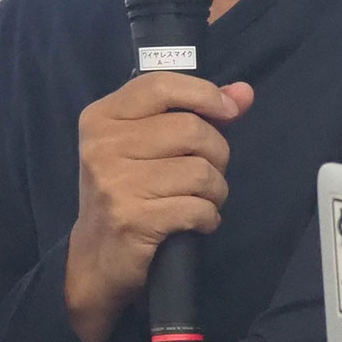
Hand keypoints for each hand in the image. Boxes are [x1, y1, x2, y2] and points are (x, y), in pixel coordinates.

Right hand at [64, 73, 255, 341]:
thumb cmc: (130, 191)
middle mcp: (102, 146)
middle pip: (192, 130)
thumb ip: (197, 112)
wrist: (97, 256)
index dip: (205, 94)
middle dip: (216, 155)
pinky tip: (195, 221)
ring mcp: (115, 183)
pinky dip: (208, 217)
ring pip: (201, 172)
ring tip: (198, 201)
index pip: (160, 85)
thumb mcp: (151, 144)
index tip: (229, 112)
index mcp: (102, 118)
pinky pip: (198, 208)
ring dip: (215, 191)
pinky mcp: (132, 219)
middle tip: (205, 175)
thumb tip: (243, 92)